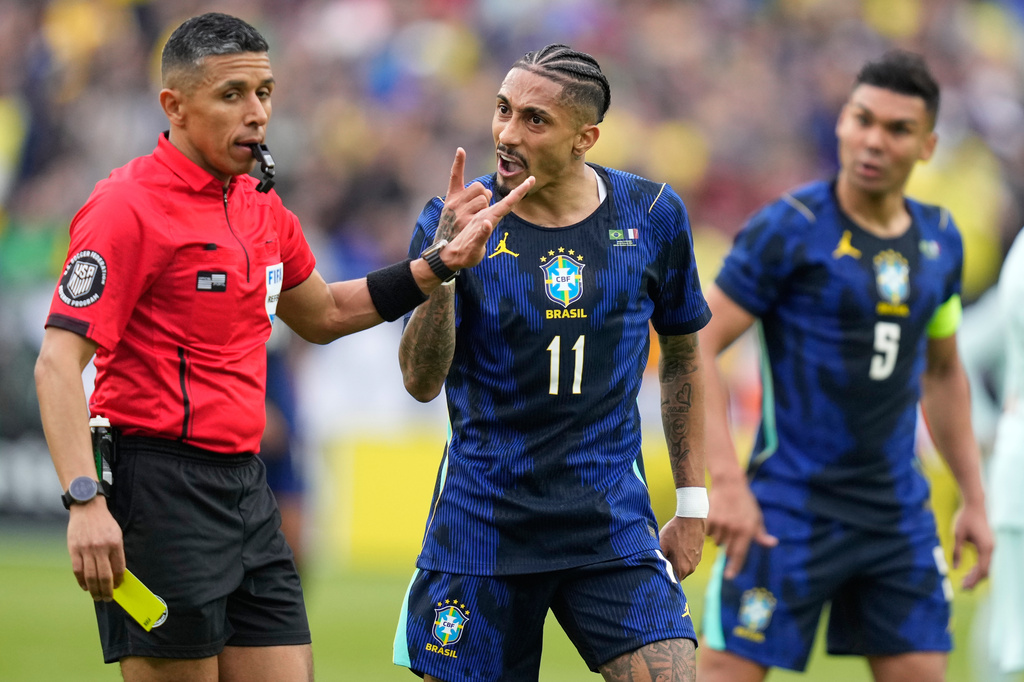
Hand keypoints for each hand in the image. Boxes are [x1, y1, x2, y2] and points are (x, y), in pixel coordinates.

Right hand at [67, 500, 124, 600]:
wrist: (87, 508)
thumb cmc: (104, 523)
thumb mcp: (116, 534)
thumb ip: (116, 552)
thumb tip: (117, 573)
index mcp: (115, 544)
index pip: (118, 568)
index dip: (118, 580)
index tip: (118, 587)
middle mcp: (101, 548)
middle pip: (104, 576)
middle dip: (107, 590)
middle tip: (107, 598)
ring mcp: (86, 549)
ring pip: (90, 576)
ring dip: (94, 590)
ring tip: (97, 596)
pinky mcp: (74, 550)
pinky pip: (78, 570)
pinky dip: (81, 581)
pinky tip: (85, 587)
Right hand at [438, 148, 533, 270]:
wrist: (447, 253)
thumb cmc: (465, 250)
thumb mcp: (475, 247)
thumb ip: (482, 235)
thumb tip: (487, 222)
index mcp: (490, 218)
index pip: (508, 202)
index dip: (520, 191)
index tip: (532, 179)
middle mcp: (483, 212)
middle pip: (486, 192)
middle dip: (482, 201)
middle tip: (474, 219)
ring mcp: (470, 208)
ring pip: (477, 192)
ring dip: (471, 205)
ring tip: (464, 221)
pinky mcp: (455, 202)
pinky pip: (456, 178)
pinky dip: (460, 165)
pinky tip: (463, 159)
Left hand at [660, 516, 704, 579]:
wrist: (691, 519)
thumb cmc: (675, 531)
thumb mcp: (661, 544)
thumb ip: (658, 560)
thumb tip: (652, 569)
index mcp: (681, 568)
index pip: (670, 582)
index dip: (662, 578)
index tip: (656, 573)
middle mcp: (690, 569)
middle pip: (676, 576)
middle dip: (668, 571)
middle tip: (660, 560)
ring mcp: (695, 563)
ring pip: (682, 569)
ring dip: (675, 564)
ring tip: (669, 551)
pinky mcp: (698, 556)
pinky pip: (687, 562)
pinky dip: (681, 558)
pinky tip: (676, 548)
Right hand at [706, 478, 777, 578]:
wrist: (729, 484)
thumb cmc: (745, 502)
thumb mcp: (756, 517)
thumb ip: (761, 534)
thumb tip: (772, 544)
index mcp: (747, 531)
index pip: (739, 554)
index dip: (734, 567)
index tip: (729, 577)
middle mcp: (733, 529)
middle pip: (726, 550)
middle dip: (728, 545)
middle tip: (730, 531)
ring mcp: (720, 524)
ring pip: (716, 541)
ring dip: (718, 536)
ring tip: (723, 521)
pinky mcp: (709, 519)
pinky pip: (707, 533)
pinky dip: (709, 529)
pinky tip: (714, 518)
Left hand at [952, 501, 992, 589]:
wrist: (974, 506)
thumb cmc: (964, 519)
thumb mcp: (957, 535)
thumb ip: (956, 552)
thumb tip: (955, 568)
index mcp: (985, 547)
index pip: (981, 569)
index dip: (973, 580)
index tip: (964, 587)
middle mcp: (991, 549)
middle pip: (986, 571)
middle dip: (975, 580)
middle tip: (963, 588)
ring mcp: (992, 547)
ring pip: (986, 566)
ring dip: (976, 575)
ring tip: (964, 581)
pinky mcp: (989, 545)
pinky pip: (985, 561)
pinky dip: (978, 568)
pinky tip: (969, 571)